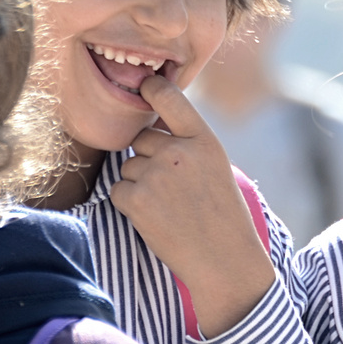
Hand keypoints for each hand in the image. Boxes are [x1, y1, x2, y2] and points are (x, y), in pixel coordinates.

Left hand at [108, 76, 275, 336]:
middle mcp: (179, 151)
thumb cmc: (222, 214)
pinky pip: (119, 190)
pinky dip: (131, 204)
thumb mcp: (216, 167)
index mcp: (204, 139)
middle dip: (149, 157)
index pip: (170, 98)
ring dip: (140, 184)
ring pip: (128, 166)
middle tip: (175, 186)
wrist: (223, 259)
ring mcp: (155, 174)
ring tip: (169, 206)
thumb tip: (150, 130)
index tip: (145, 83)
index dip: (152, 87)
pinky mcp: (136, 198)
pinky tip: (156, 218)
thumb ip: (187, 144)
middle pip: (142, 139)